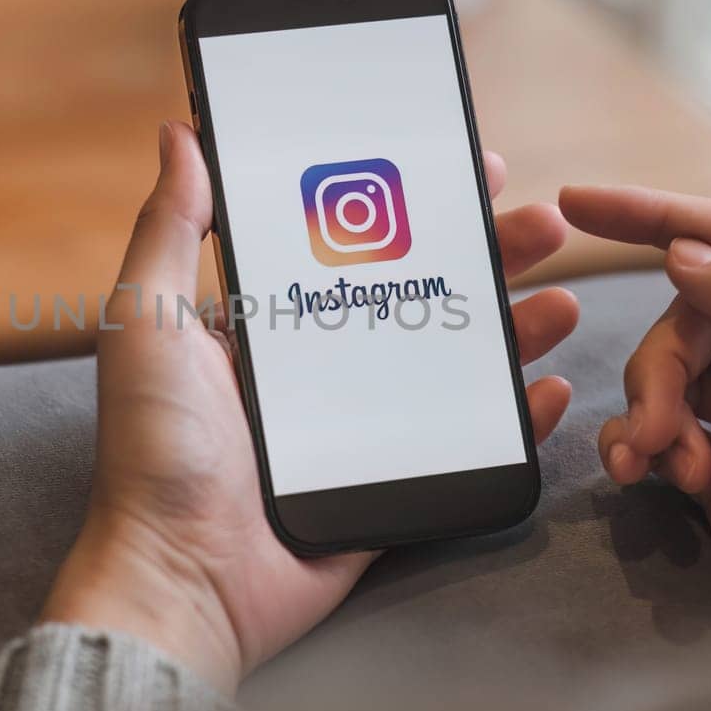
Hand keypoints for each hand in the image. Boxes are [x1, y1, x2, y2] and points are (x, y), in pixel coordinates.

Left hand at [41, 120, 580, 692]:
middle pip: (425, 294)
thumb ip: (170, 231)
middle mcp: (323, 367)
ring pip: (458, 364)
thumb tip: (180, 133)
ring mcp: (363, 428)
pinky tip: (547, 389)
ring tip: (562, 299)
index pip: (358, 244)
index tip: (464, 165)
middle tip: (542, 221)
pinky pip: (467, 445)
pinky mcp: (391, 485)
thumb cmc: (155, 451)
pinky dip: (514, 421)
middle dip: (488, 253)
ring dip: (516, 326)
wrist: (180, 577)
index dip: (415, 203)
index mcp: (272, 322)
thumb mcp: (148, 324)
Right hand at [560, 186, 710, 652]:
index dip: (656, 215)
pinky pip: (658, 429)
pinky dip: (640, 447)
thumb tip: (687, 251)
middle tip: (655, 422)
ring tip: (656, 463)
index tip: (581, 206)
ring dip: (647, 413)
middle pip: (691, 316)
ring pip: (668, 374)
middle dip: (659, 364)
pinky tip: (650, 477)